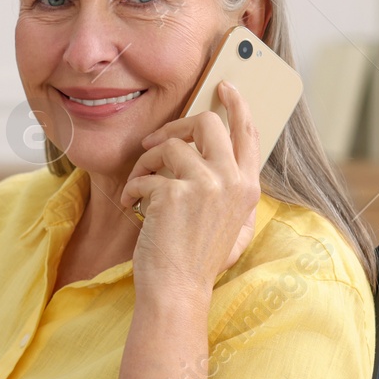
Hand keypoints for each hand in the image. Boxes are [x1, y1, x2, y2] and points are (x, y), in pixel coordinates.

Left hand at [122, 81, 261, 292]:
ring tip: (138, 187)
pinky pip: (145, 174)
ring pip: (169, 145)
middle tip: (154, 142)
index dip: (236, 104)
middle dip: (175, 126)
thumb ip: (234, 193)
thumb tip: (229, 162)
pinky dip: (132, 189)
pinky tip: (131, 207)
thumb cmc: (198, 262)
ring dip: (145, 163)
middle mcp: (231, 181)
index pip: (248, 132)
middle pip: (207, 123)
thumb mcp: (233, 227)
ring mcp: (205, 185)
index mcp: (247, 187)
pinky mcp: (174, 193)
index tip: (222, 87)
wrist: (177, 291)